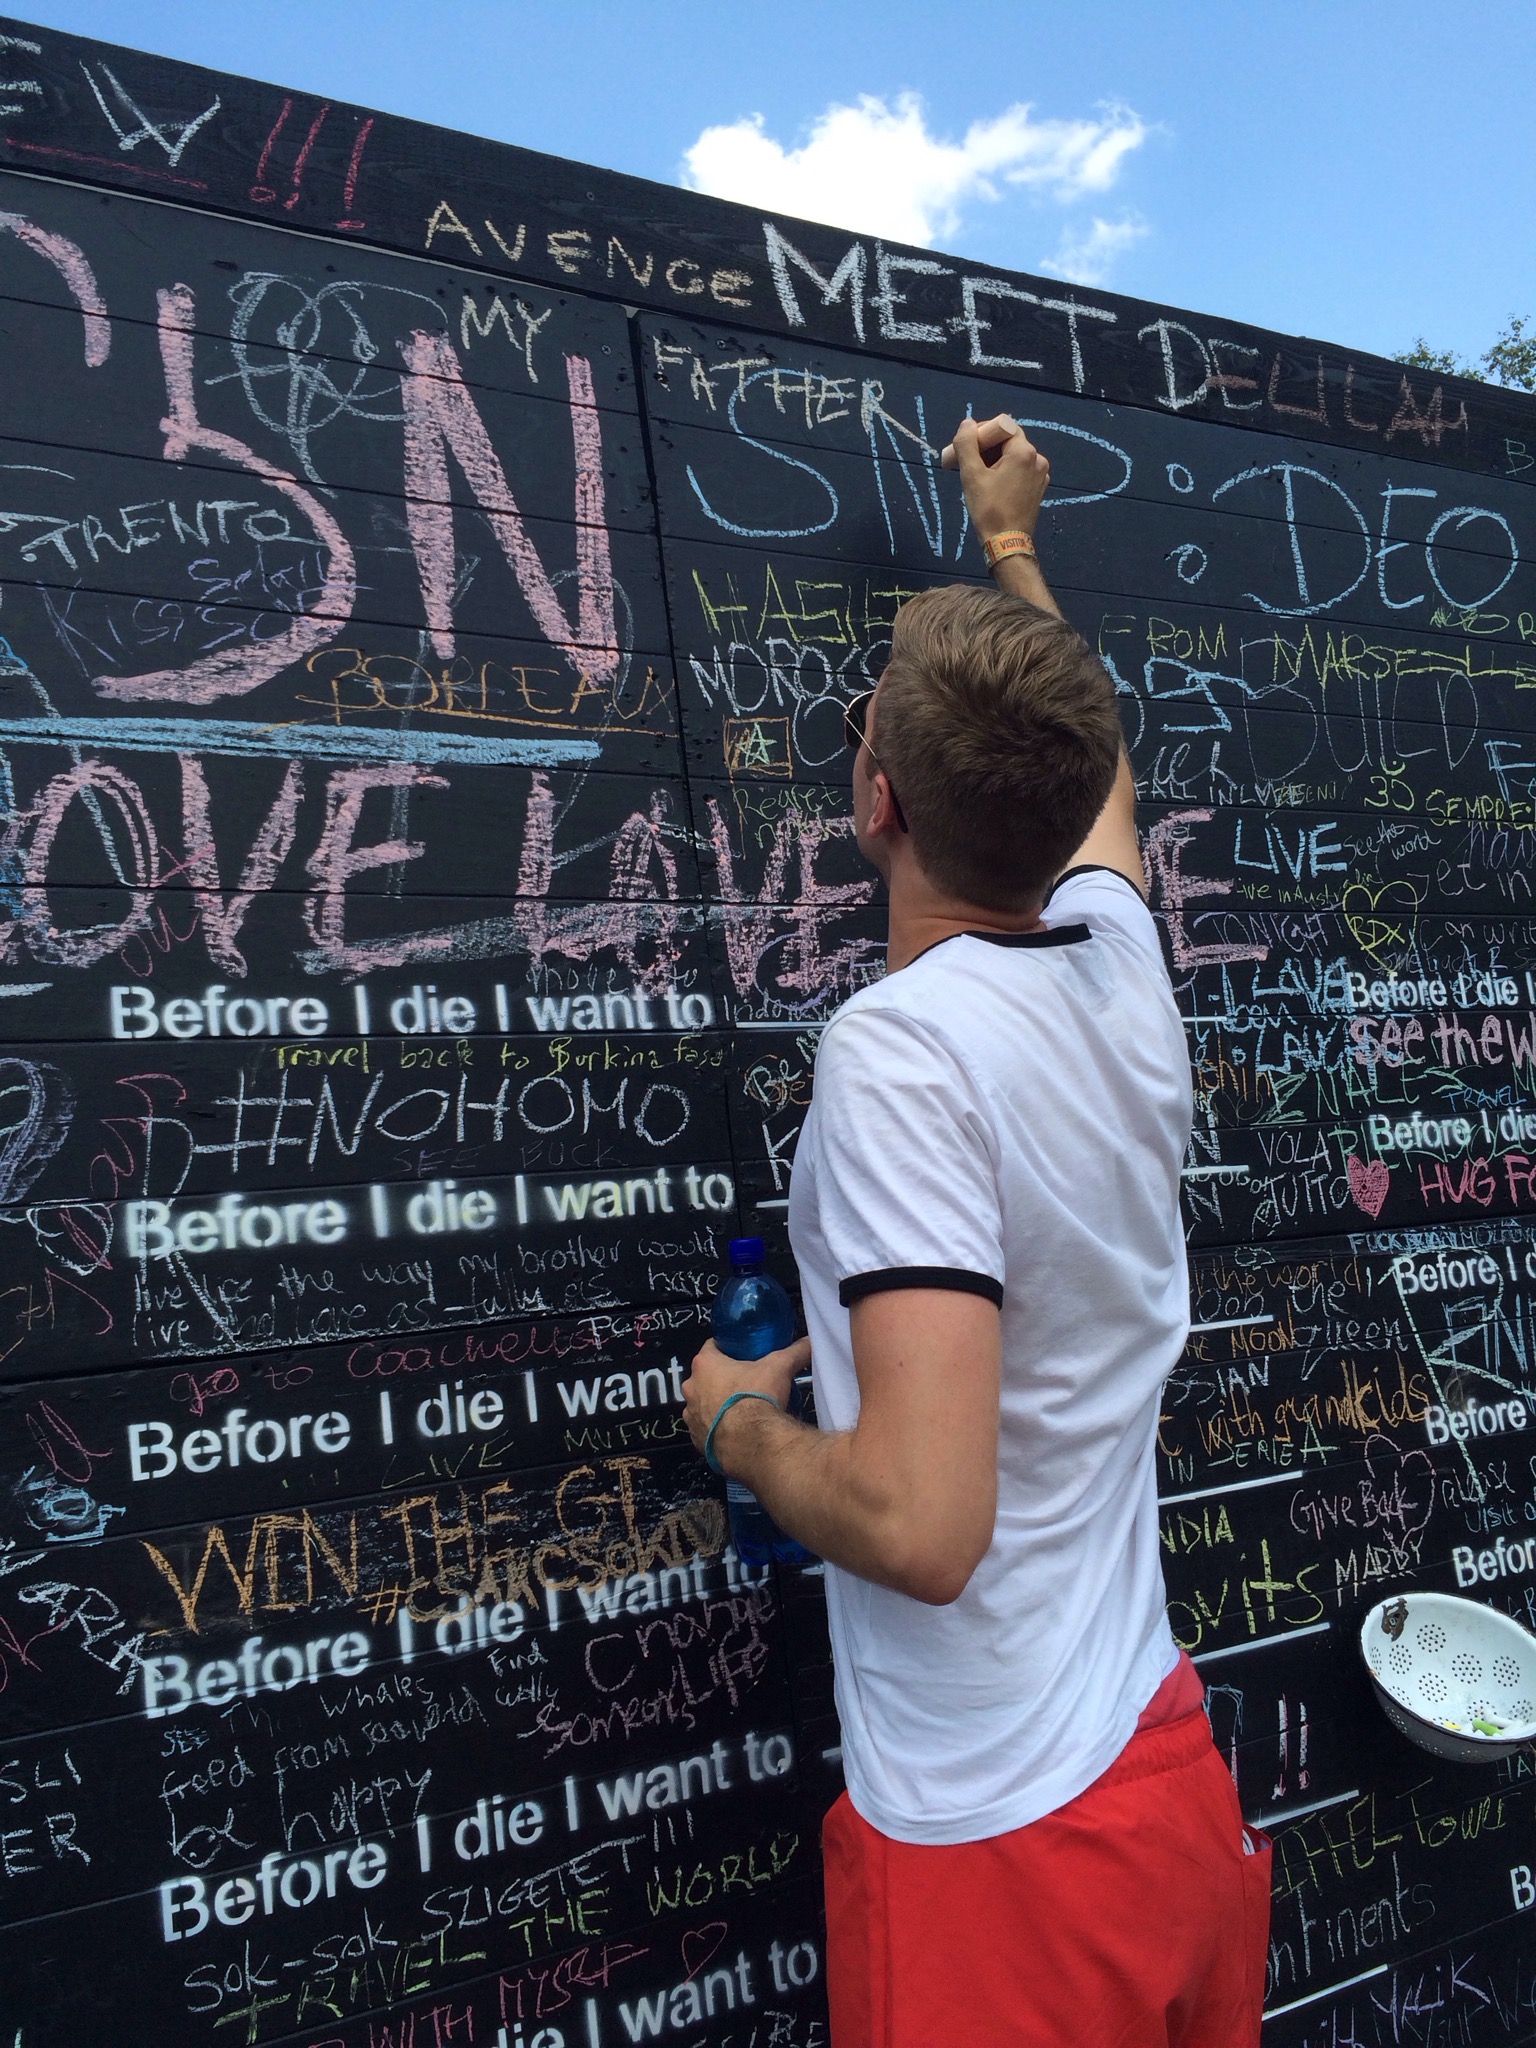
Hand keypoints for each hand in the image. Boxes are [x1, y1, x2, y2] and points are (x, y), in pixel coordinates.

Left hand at [682, 1334, 810, 1464]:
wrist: (753, 1444)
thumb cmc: (758, 1398)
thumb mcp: (780, 1367)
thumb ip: (795, 1351)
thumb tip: (809, 1342)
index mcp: (705, 1365)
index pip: (712, 1347)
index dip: (728, 1349)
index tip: (743, 1354)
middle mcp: (692, 1388)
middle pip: (706, 1377)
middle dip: (723, 1378)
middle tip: (747, 1382)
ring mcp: (691, 1416)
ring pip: (704, 1404)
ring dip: (717, 1404)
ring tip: (742, 1410)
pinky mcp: (696, 1440)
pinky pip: (705, 1429)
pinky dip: (717, 1428)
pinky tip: (736, 1431)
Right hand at [941, 413, 1049, 543]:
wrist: (1007, 544)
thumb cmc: (989, 509)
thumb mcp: (972, 475)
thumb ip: (967, 444)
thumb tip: (967, 424)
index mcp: (1024, 452)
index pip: (1003, 426)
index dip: (982, 432)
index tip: (966, 447)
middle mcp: (1038, 459)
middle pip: (1008, 440)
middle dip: (986, 447)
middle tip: (965, 461)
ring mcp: (1040, 474)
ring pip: (1013, 456)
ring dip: (994, 460)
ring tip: (976, 475)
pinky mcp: (1038, 488)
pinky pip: (1020, 470)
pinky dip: (1005, 471)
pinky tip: (991, 485)